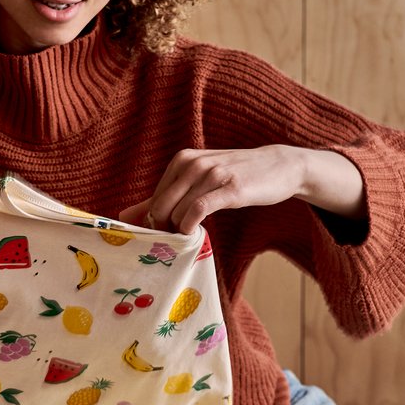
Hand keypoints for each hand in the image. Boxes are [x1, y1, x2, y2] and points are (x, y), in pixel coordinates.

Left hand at [121, 145, 363, 233]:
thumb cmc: (235, 177)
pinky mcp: (229, 188)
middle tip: (175, 244)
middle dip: (163, 229)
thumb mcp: (198, 182)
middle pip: (161, 206)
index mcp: (182, 161)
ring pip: (177, 209)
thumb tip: (125, 215)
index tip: (166, 237)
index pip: (154, 199)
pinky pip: (198, 209)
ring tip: (187, 240)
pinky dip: (190, 225)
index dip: (155, 223)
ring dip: (177, 231)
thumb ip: (163, 198)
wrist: (279, 166)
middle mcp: (193, 164)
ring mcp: (212, 174)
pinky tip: (194, 233)